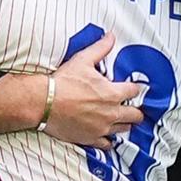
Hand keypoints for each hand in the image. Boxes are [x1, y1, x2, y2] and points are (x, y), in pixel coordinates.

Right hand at [43, 32, 143, 149]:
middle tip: (130, 107)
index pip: (135, 91)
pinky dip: (108, 140)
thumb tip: (111, 36)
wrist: (44, 103)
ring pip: (124, 130)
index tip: (131, 88)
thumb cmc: (63, 82)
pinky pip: (107, 144)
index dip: (134, 88)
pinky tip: (105, 134)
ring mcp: (102, 128)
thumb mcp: (82, 60)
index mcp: (112, 93)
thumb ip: (100, 48)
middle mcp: (111, 113)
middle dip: (135, 110)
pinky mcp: (90, 139)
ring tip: (118, 119)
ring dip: (123, 124)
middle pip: (136, 115)